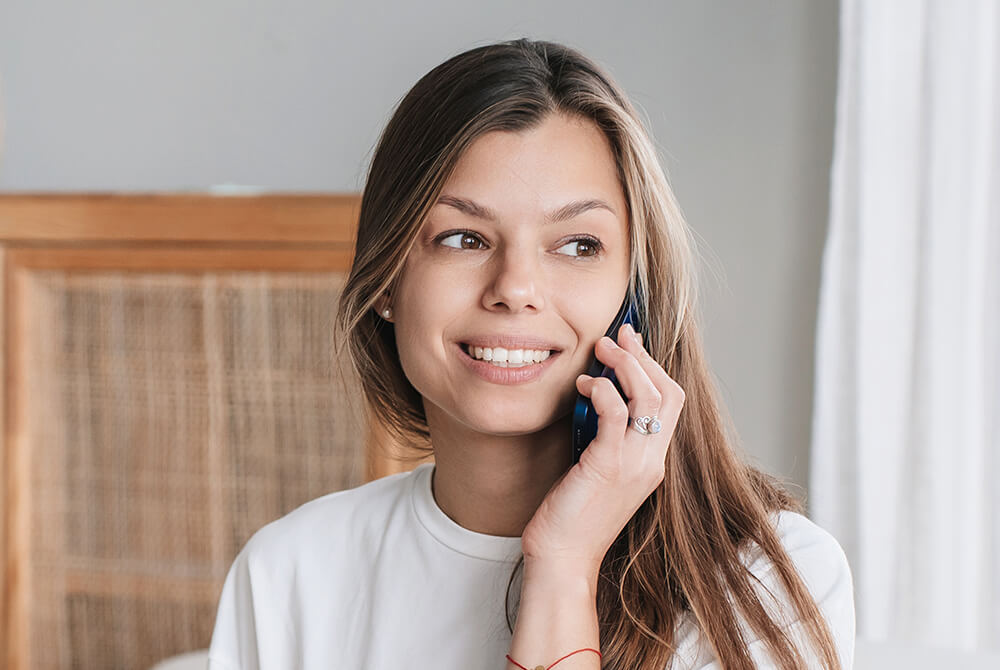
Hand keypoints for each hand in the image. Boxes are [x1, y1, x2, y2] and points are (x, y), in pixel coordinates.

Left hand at [520, 322, 685, 573]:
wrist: (563, 560)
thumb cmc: (571, 517)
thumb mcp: (597, 472)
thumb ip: (605, 439)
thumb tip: (596, 398)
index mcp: (653, 463)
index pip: (670, 404)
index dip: (653, 368)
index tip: (630, 344)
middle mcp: (652, 462)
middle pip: (668, 394)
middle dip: (643, 357)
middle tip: (616, 337)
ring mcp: (635, 465)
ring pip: (649, 398)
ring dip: (625, 365)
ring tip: (600, 351)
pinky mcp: (609, 466)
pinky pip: (616, 413)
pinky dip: (603, 390)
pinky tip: (585, 386)